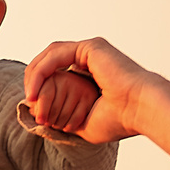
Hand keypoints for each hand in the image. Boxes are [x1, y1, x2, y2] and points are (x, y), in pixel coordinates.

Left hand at [21, 38, 169, 144]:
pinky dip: (41, 71)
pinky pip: (56, 55)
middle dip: (33, 81)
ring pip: (50, 55)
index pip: (56, 73)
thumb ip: (63, 116)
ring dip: (34, 75)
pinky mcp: (90, 48)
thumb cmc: (119, 120)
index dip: (41, 89)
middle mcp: (91, 58)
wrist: (141, 111)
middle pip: (50, 62)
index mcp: (91, 73)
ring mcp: (91, 51)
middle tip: (29, 102)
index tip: (36, 111)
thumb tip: (41, 119)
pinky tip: (35, 90)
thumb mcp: (82, 122)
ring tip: (30, 96)